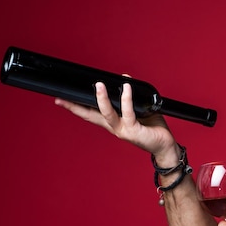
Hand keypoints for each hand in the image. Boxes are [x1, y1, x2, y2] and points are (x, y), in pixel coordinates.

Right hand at [55, 81, 177, 162]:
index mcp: (113, 123)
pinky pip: (128, 112)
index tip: (60, 99)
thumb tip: (123, 79)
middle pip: (90, 116)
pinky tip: (126, 88)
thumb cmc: (152, 128)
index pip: (90, 113)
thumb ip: (130, 97)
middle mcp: (115, 128)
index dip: (75, 107)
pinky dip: (127, 99)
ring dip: (102, 99)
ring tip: (98, 85)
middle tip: (63, 96)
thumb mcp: (139, 109)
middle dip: (76, 107)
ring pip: (107, 114)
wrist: (165, 146)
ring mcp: (123, 130)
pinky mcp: (134, 131)